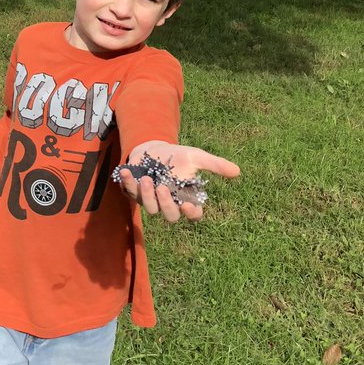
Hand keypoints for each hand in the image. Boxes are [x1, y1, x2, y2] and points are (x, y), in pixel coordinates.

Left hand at [116, 142, 238, 222]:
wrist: (153, 148)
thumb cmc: (178, 156)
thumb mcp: (196, 157)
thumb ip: (215, 165)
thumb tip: (237, 171)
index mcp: (186, 199)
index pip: (193, 215)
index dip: (191, 214)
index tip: (188, 205)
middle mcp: (169, 203)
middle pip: (170, 216)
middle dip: (166, 204)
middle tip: (162, 188)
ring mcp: (151, 201)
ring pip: (150, 208)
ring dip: (147, 195)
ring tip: (146, 179)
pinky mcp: (134, 193)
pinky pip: (130, 193)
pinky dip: (127, 183)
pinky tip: (126, 171)